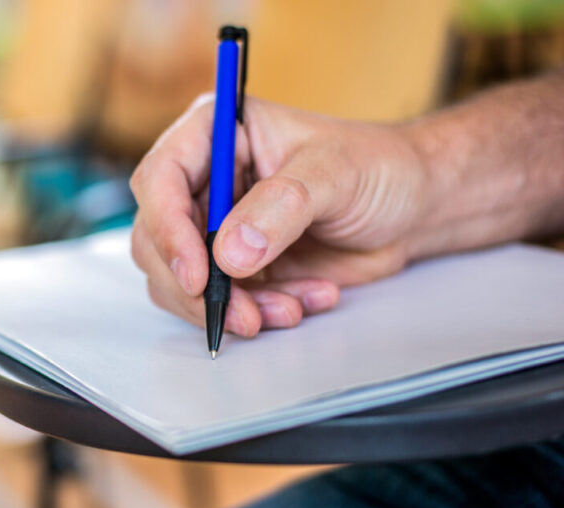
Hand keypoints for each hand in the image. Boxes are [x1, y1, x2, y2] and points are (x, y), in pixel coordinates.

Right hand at [129, 95, 426, 335]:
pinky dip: (254, 314)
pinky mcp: (232, 268)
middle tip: (240, 313)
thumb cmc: (379, 168)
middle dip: (195, 285)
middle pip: (156, 239)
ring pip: (178, 280)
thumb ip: (283, 206)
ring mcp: (214, 228)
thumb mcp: (337, 173)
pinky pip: (216, 303)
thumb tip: (230, 252)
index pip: (160, 179)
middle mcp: (204, 181)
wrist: (411, 209)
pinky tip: (302, 301)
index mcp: (216, 134)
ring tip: (286, 309)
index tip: (198, 273)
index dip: (167, 229)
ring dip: (226, 307)